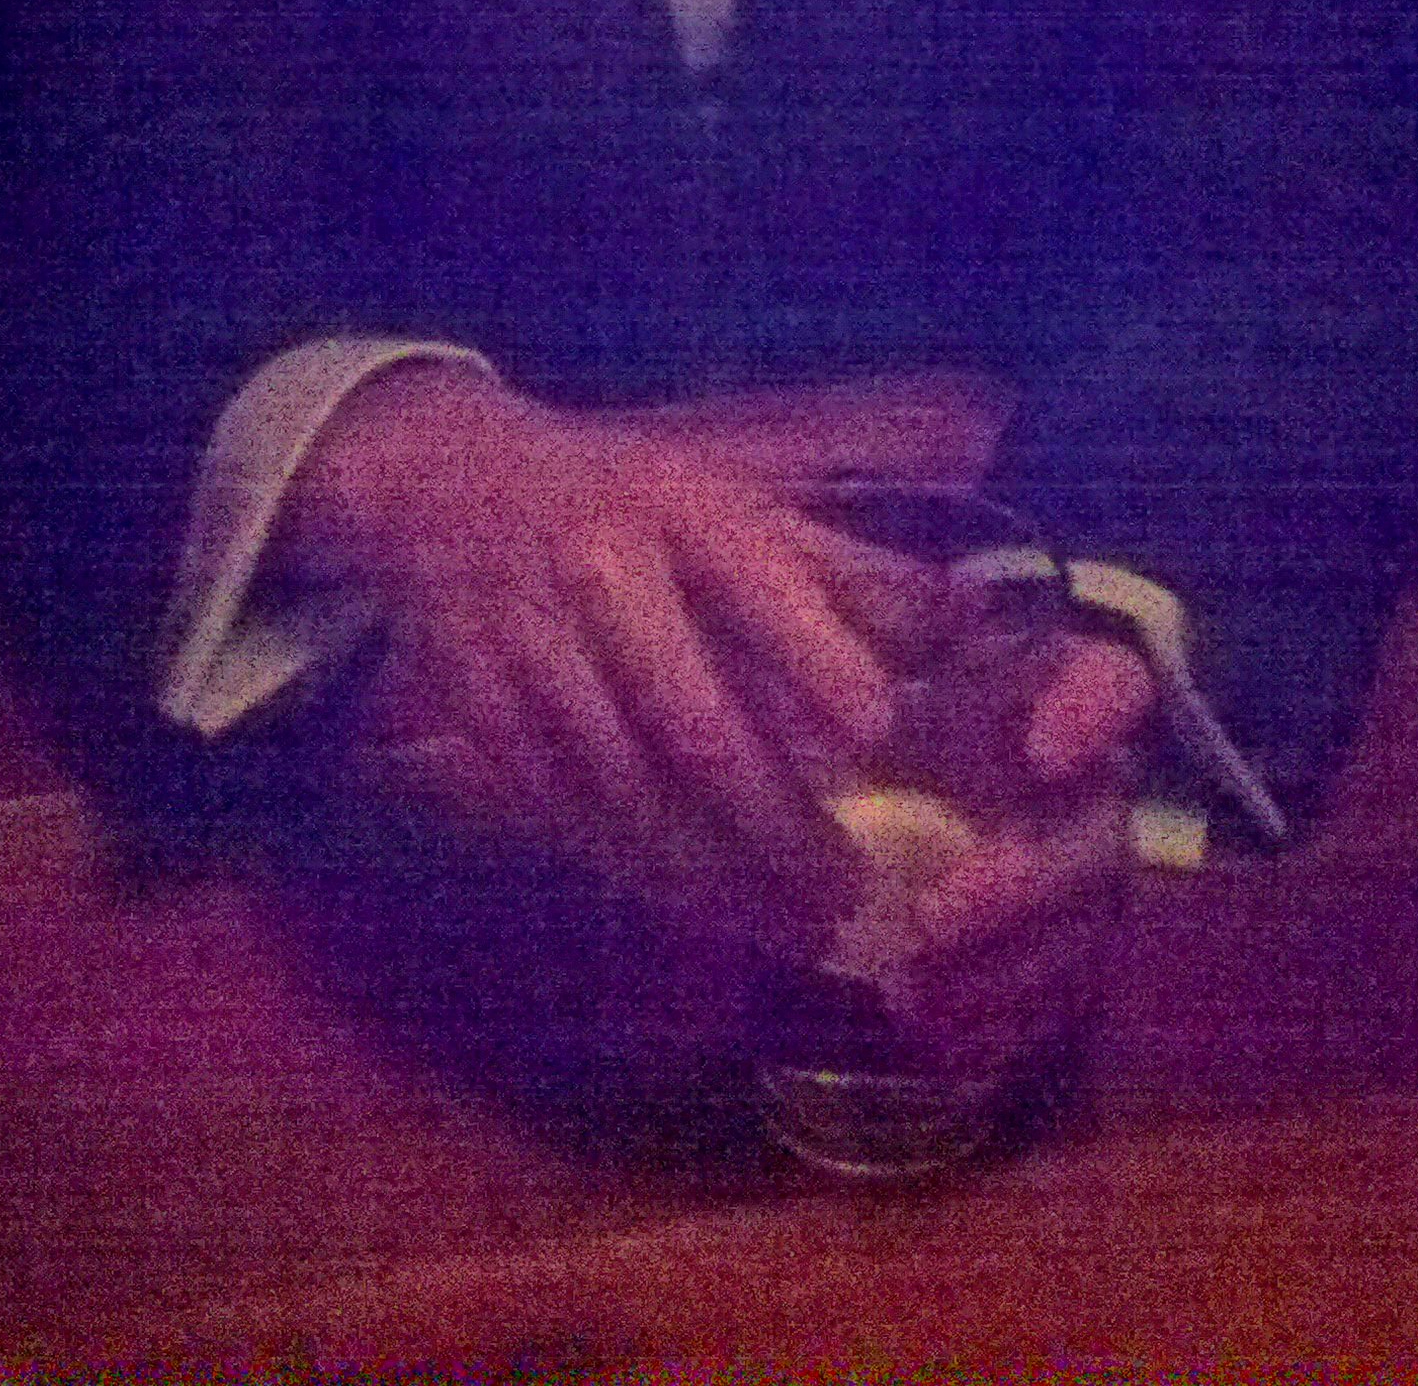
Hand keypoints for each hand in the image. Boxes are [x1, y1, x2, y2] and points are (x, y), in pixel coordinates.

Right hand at [280, 365, 933, 946]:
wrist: (447, 484)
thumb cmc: (627, 500)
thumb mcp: (731, 501)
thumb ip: (845, 569)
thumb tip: (971, 617)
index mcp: (679, 509)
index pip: (756, 584)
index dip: (816, 659)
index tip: (879, 732)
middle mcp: (601, 574)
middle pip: (693, 723)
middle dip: (779, 825)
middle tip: (857, 897)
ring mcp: (531, 647)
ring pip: (629, 792)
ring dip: (717, 877)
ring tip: (802, 932)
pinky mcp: (479, 711)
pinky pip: (567, 815)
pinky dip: (639, 872)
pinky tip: (705, 910)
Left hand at [871, 634, 1153, 1076]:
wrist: (801, 793)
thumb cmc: (828, 702)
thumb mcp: (842, 645)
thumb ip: (891, 617)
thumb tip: (961, 600)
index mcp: (1035, 697)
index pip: (1112, 680)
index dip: (1096, 714)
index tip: (1039, 753)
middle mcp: (1072, 790)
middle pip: (1101, 836)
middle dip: (1027, 881)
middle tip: (931, 915)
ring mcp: (1066, 883)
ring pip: (1084, 934)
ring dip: (1008, 970)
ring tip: (914, 991)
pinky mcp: (1041, 960)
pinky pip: (1054, 1005)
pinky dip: (999, 1027)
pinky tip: (936, 1036)